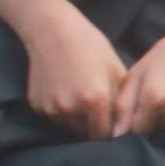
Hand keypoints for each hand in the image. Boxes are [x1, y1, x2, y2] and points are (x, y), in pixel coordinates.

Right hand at [22, 7, 127, 135]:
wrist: (52, 30)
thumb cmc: (90, 46)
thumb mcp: (115, 70)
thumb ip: (122, 102)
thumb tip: (127, 127)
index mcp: (95, 100)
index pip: (105, 135)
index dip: (111, 132)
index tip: (113, 125)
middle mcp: (71, 108)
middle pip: (86, 134)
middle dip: (94, 127)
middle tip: (97, 109)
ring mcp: (51, 108)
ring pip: (70, 127)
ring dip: (78, 121)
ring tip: (81, 97)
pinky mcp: (37, 105)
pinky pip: (55, 117)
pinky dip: (62, 112)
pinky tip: (65, 91)